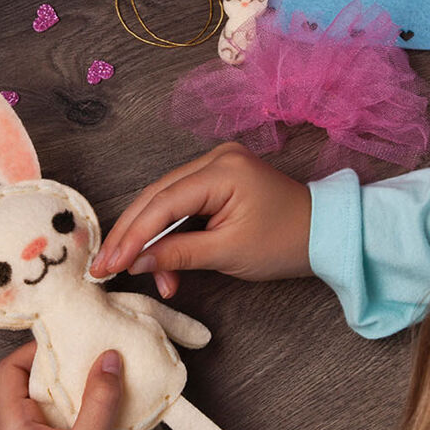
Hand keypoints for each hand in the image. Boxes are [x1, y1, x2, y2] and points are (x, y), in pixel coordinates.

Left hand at [0, 342, 123, 429]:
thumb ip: (100, 401)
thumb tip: (109, 360)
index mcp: (6, 427)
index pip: (8, 370)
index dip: (34, 353)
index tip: (64, 348)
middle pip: (18, 388)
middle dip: (51, 375)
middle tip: (81, 368)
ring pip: (26, 411)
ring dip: (55, 400)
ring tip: (85, 394)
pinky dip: (54, 421)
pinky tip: (78, 424)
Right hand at [90, 142, 312, 298]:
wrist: (326, 233)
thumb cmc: (287, 242)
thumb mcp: (229, 253)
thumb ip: (178, 254)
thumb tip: (136, 262)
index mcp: (222, 171)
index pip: (163, 203)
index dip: (132, 235)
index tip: (108, 263)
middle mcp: (215, 158)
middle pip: (156, 196)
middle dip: (130, 235)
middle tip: (103, 266)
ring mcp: (216, 165)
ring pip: (164, 199)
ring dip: (147, 237)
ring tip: (135, 271)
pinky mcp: (217, 178)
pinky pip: (180, 202)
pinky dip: (167, 230)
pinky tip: (158, 258)